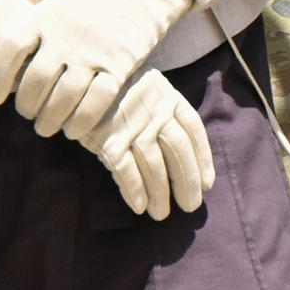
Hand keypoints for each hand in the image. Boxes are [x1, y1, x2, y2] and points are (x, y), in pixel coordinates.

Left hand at [0, 0, 213, 141]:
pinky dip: (81, 122)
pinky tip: (74, 130)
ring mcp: (92, 50)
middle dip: (26, 106)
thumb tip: (6, 72)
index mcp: (43, 17)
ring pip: (62, 97)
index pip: (9, 50)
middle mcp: (64, 35)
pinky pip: (96, 102)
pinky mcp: (119, 64)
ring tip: (47, 126)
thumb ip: (33, 34)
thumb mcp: (54, 7)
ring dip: (50, 120)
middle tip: (28, 114)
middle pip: (35, 81)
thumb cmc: (90, 3)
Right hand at [84, 69, 218, 218]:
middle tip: (190, 206)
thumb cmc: (118, 84)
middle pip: (178, 153)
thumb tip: (186, 146)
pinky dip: (134, 191)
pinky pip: (126, 172)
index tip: (207, 184)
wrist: (82, 75)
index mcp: (170, 98)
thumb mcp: (149, 86)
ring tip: (161, 214)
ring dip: (159, 194)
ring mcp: (132, 127)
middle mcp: (156, 114)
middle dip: (186, 183)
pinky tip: (139, 207)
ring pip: (154, 167)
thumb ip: (167, 110)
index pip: (194, 132)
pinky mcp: (108, 140)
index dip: (203, 160)